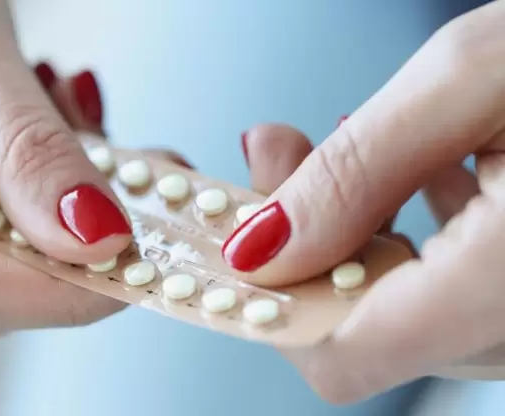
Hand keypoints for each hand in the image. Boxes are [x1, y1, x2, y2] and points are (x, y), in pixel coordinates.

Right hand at [0, 0, 190, 336]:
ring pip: (23, 241)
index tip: (146, 260)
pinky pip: (19, 208)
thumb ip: (27, 148)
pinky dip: (65, 174)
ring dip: (88, 195)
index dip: (67, 290)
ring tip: (124, 142)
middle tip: (162, 189)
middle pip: (4, 275)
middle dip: (97, 235)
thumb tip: (97, 235)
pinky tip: (80, 127)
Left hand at [229, 0, 504, 402]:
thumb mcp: (476, 80)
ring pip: (394, 303)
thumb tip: (259, 249)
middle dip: (294, 243)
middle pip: (357, 323)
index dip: (269, 298)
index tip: (229, 226)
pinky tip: (402, 168)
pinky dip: (394, 230)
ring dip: (338, 228)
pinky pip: (439, 283)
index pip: (339, 355)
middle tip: (271, 150)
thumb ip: (358, 174)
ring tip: (314, 145)